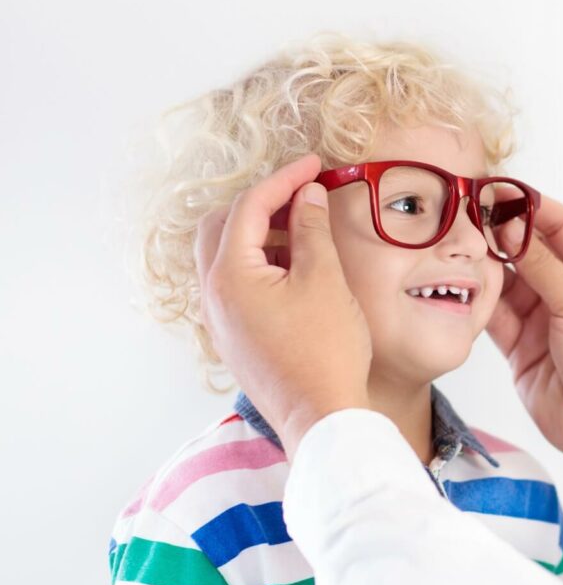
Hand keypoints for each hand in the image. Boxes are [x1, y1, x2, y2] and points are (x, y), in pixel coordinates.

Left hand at [195, 153, 371, 458]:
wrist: (322, 419)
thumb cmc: (325, 352)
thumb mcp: (325, 279)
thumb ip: (312, 229)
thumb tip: (308, 196)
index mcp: (229, 275)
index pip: (249, 207)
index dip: (284, 179)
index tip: (314, 165)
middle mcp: (213, 295)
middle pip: (222, 227)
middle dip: (261, 204)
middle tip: (302, 196)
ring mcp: (220, 320)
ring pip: (226, 256)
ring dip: (260, 235)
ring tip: (305, 232)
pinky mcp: (235, 337)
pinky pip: (235, 285)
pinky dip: (260, 264)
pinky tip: (296, 269)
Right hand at [487, 198, 562, 507]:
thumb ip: (541, 264)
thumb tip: (511, 224)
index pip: (560, 225)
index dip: (529, 205)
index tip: (497, 190)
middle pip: (527, 251)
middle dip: (499, 233)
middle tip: (466, 215)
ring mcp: (541, 319)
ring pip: (505, 282)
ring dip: (484, 266)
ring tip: (456, 246)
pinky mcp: (519, 347)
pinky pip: (494, 316)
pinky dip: (478, 302)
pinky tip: (460, 284)